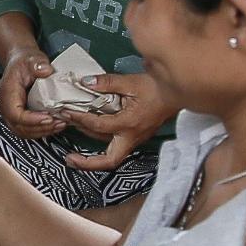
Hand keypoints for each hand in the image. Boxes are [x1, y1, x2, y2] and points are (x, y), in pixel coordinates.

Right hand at [0, 51, 69, 139]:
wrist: (21, 63)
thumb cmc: (25, 62)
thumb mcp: (32, 58)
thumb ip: (38, 64)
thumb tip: (45, 70)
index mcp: (7, 93)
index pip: (15, 114)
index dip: (32, 120)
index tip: (48, 118)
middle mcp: (6, 105)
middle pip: (19, 127)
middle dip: (40, 128)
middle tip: (58, 122)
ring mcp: (11, 113)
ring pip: (23, 131)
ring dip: (42, 131)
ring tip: (59, 124)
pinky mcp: (18, 116)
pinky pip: (27, 129)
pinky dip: (41, 130)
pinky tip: (53, 125)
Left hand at [60, 70, 176, 173]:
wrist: (179, 92)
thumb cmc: (158, 88)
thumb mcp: (131, 82)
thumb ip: (107, 82)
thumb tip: (85, 82)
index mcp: (129, 124)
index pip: (99, 126)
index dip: (80, 119)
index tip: (67, 112)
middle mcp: (132, 137)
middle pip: (109, 160)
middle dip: (88, 163)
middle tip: (69, 159)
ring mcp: (135, 139)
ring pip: (111, 154)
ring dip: (92, 153)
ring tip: (74, 146)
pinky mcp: (136, 137)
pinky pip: (116, 147)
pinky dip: (101, 146)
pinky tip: (91, 137)